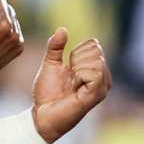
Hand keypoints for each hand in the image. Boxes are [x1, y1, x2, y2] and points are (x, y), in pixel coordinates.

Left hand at [31, 28, 110, 143]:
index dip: (76, 52)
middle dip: (76, 59)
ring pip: (97, 60)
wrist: (41, 114)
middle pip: (96, 51)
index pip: (94, 45)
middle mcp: (102, 78)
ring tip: (72, 82)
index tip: (68, 68)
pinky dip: (80, 74)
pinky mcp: (96, 95)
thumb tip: (62, 29)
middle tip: (69, 77)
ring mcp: (102, 87)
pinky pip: (95, 73)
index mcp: (93, 69)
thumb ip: (56, 47)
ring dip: (78, 68)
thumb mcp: (50, 64)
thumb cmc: (47, 92)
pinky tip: (75, 85)